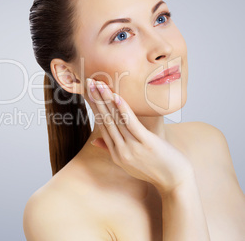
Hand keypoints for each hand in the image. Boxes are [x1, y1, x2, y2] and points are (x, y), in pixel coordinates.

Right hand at [86, 78, 194, 194]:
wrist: (175, 183)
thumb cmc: (155, 170)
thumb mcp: (130, 162)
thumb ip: (111, 150)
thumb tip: (94, 141)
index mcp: (116, 153)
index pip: (102, 125)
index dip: (95, 107)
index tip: (90, 92)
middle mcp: (121, 150)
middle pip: (105, 120)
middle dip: (97, 99)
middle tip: (89, 82)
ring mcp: (132, 147)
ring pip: (115, 120)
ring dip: (106, 99)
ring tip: (99, 84)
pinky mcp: (146, 143)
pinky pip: (131, 124)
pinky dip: (123, 109)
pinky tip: (116, 97)